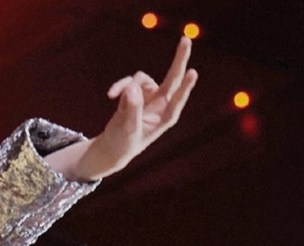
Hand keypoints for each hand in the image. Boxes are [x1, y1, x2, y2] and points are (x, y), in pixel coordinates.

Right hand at [45, 37, 197, 180]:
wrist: (114, 145)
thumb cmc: (125, 143)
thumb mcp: (128, 130)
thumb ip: (131, 109)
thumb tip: (132, 87)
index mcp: (166, 117)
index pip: (177, 99)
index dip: (185, 87)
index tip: (193, 73)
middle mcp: (162, 104)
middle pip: (173, 77)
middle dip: (179, 59)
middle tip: (185, 40)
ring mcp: (151, 95)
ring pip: (141, 79)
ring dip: (127, 86)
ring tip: (114, 97)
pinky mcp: (138, 91)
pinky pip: (129, 81)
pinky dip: (120, 86)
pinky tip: (110, 95)